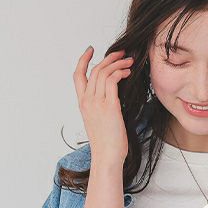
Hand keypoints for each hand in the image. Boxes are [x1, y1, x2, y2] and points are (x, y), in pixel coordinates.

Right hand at [73, 47, 133, 165]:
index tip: (91, 50)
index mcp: (83, 104)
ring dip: (118, 63)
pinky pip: (113, 80)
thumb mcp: (99, 122)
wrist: (107, 157)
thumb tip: (113, 96)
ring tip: (129, 62)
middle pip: (95, 69)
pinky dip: (120, 72)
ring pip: (104, 72)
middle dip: (109, 58)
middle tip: (121, 54)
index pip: (78, 75)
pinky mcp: (109, 106)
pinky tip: (128, 73)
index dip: (83, 60)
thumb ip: (102, 107)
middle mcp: (87, 100)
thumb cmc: (106, 144)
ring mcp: (97, 102)